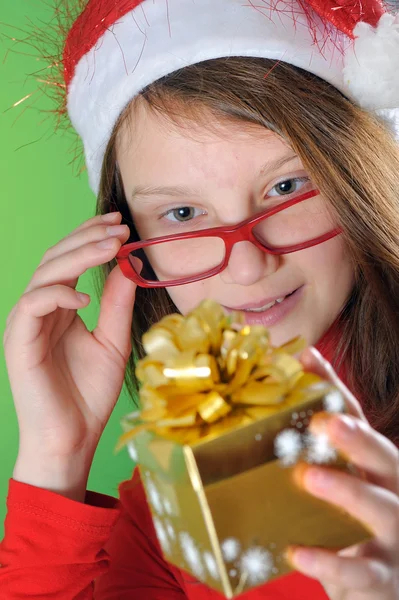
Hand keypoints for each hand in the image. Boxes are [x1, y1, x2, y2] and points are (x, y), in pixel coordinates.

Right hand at [3, 212, 137, 470]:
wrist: (73, 438)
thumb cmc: (90, 393)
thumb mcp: (113, 340)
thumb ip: (118, 304)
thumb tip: (130, 264)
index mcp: (61, 307)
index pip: (72, 261)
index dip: (92, 238)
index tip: (122, 225)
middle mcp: (41, 309)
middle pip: (57, 259)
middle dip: (87, 237)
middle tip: (118, 226)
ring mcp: (27, 323)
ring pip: (45, 274)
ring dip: (78, 255)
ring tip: (111, 246)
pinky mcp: (18, 340)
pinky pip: (32, 305)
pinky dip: (58, 294)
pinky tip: (85, 296)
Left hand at [287, 347, 398, 599]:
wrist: (381, 588)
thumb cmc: (351, 528)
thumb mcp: (337, 487)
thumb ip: (310, 456)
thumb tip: (264, 411)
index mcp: (377, 466)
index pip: (358, 418)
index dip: (335, 388)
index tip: (307, 359)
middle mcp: (394, 493)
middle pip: (385, 458)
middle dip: (358, 438)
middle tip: (326, 421)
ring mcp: (395, 536)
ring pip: (380, 509)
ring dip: (348, 491)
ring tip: (310, 477)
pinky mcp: (383, 577)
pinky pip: (360, 572)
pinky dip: (330, 562)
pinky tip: (297, 551)